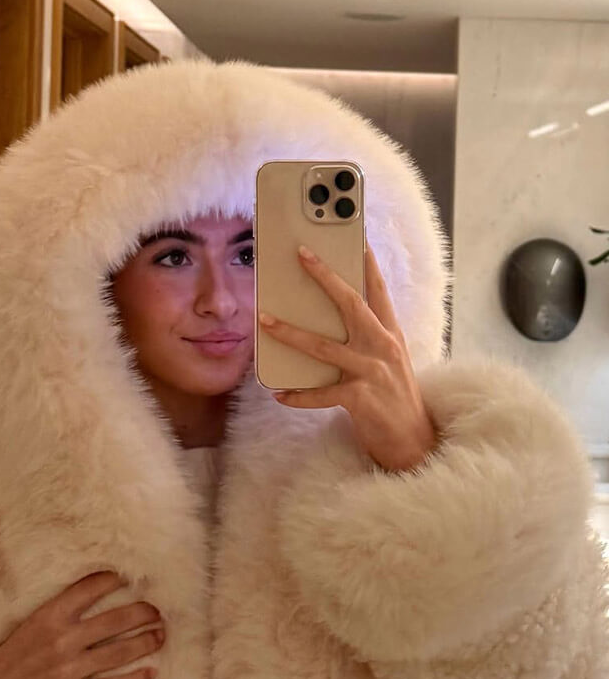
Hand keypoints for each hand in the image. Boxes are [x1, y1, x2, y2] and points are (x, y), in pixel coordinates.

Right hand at [0, 572, 162, 678]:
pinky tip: (151, 674)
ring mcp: (67, 670)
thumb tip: (90, 600)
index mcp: (47, 617)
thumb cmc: (5, 663)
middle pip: (115, 620)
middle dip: (144, 613)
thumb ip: (56, 615)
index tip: (132, 578)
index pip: (89, 589)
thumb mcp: (25, 627)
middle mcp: (61, 640)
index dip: (115, 580)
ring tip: (161, 636)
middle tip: (158, 612)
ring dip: (146, 642)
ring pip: (120, 652)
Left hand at [257, 242, 438, 472]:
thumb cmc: (395, 401)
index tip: (355, 236)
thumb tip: (328, 325)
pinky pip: (321, 394)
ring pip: (324, 346)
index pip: (378, 291)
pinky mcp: (361, 398)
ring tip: (265, 322)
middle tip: (301, 254)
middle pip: (351, 303)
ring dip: (291, 333)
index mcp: (391, 335)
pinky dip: (299, 396)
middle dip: (325, 277)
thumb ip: (366, 342)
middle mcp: (383, 347)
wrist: (413, 442)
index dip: (367, 263)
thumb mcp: (388, 364)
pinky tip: (280, 395)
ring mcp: (372, 372)